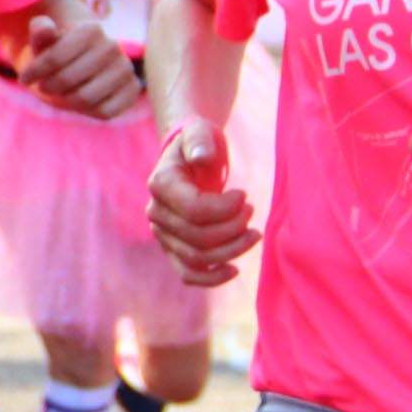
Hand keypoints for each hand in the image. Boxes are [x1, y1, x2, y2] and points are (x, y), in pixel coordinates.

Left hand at [23, 14, 144, 120]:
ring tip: (61, 92)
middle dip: (49, 86)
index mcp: (90, 30)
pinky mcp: (132, 90)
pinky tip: (82, 101)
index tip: (25, 77)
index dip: (34, 71)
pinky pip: (106, 111)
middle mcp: (112, 47)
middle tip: (44, 85)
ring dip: (66, 100)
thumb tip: (42, 26)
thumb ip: (39, 33)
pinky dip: (88, 111)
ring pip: (85, 98)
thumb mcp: (42, 43)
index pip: (54, 58)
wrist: (79, 63)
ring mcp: (125, 69)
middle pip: (66, 80)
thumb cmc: (56, 54)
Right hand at [147, 118, 257, 283]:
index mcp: (160, 185)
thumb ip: (201, 141)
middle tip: (253, 210)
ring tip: (254, 233)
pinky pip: (187, 273)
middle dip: (234, 228)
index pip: (194, 211)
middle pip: (198, 238)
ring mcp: (163, 234)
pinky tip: (234, 269)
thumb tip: (202, 158)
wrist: (191, 157)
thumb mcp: (201, 133)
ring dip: (232, 251)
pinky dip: (211, 279)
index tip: (245, 195)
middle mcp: (156, 213)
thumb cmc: (200, 143)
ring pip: (196, 258)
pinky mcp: (173, 248)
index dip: (226, 208)